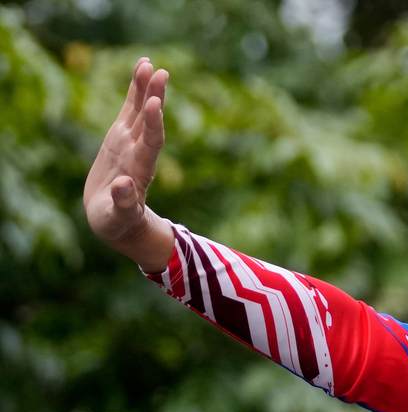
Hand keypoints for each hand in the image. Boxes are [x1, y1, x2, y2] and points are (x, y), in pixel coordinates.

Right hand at [83, 58, 168, 247]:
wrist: (117, 220)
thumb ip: (124, 203)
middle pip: (149, 121)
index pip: (151, 143)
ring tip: (149, 63)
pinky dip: (135, 91)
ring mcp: (131, 142)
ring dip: (145, 88)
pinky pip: (128, 110)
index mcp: (140, 170)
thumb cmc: (118, 222)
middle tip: (161, 73)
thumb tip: (125, 186)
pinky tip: (141, 69)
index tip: (155, 104)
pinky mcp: (120, 137)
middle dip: (154, 97)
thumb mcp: (119, 217)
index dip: (153, 123)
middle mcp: (139, 152)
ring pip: (139, 110)